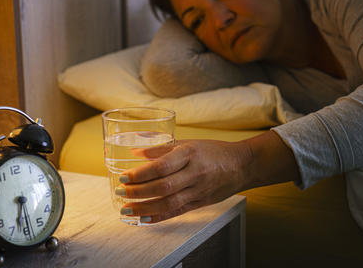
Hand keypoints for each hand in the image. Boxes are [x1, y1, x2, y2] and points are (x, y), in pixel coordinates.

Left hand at [118, 138, 252, 222]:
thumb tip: (135, 152)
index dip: (141, 173)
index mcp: (189, 153)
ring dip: (144, 208)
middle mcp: (194, 173)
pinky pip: (177, 212)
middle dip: (138, 192)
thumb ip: (162, 148)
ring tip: (126, 208)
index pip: (161, 166)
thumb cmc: (213, 151)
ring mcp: (198, 190)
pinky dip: (159, 217)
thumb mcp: (188, 143)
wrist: (242, 165)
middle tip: (121, 192)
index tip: (124, 176)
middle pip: (163, 186)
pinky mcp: (200, 203)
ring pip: (169, 203)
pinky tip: (144, 219)